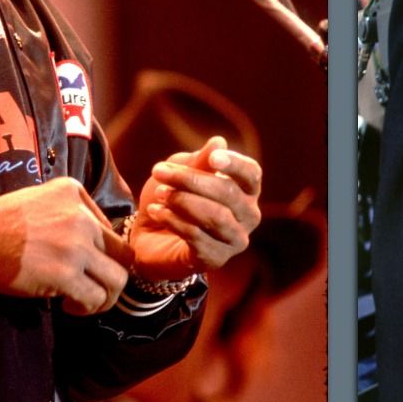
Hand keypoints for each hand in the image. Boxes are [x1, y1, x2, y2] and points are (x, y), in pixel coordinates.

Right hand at [0, 177, 132, 315]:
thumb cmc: (0, 221)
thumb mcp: (41, 196)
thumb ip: (72, 210)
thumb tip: (96, 240)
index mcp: (76, 195)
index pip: (112, 229)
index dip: (103, 254)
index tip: (87, 266)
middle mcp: (82, 218)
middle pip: (123, 255)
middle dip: (112, 276)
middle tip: (95, 287)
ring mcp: (75, 247)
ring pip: (117, 280)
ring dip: (105, 297)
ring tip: (85, 302)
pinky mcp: (64, 274)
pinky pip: (94, 298)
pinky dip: (86, 307)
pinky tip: (70, 306)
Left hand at [131, 136, 261, 280]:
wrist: (151, 236)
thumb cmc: (175, 197)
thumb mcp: (181, 172)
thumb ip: (199, 161)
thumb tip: (219, 142)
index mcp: (246, 190)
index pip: (251, 174)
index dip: (235, 165)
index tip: (213, 158)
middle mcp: (249, 215)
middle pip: (228, 194)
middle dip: (192, 180)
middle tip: (160, 172)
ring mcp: (235, 240)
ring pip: (215, 217)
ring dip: (182, 201)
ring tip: (159, 194)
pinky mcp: (216, 259)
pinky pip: (198, 237)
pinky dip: (174, 221)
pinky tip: (156, 212)